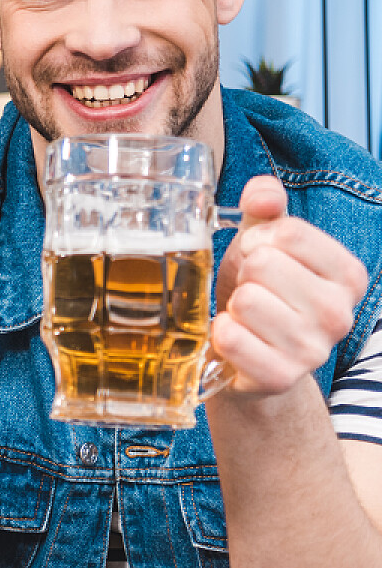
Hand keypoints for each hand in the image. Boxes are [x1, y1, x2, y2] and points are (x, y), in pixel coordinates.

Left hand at [212, 175, 369, 397]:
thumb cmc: (261, 292)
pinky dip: (221, 334)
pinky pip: (231, 337)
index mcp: (347, 275)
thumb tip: (264, 191)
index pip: (290, 233)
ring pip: (247, 300)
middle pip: (265, 264)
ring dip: (234, 306)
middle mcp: (339, 314)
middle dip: (244, 274)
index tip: (258, 257)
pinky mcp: (280, 376)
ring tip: (245, 317)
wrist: (250, 358)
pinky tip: (235, 339)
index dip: (258, 240)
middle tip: (250, 292)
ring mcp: (313, 350)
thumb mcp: (263, 242)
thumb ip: (265, 208)